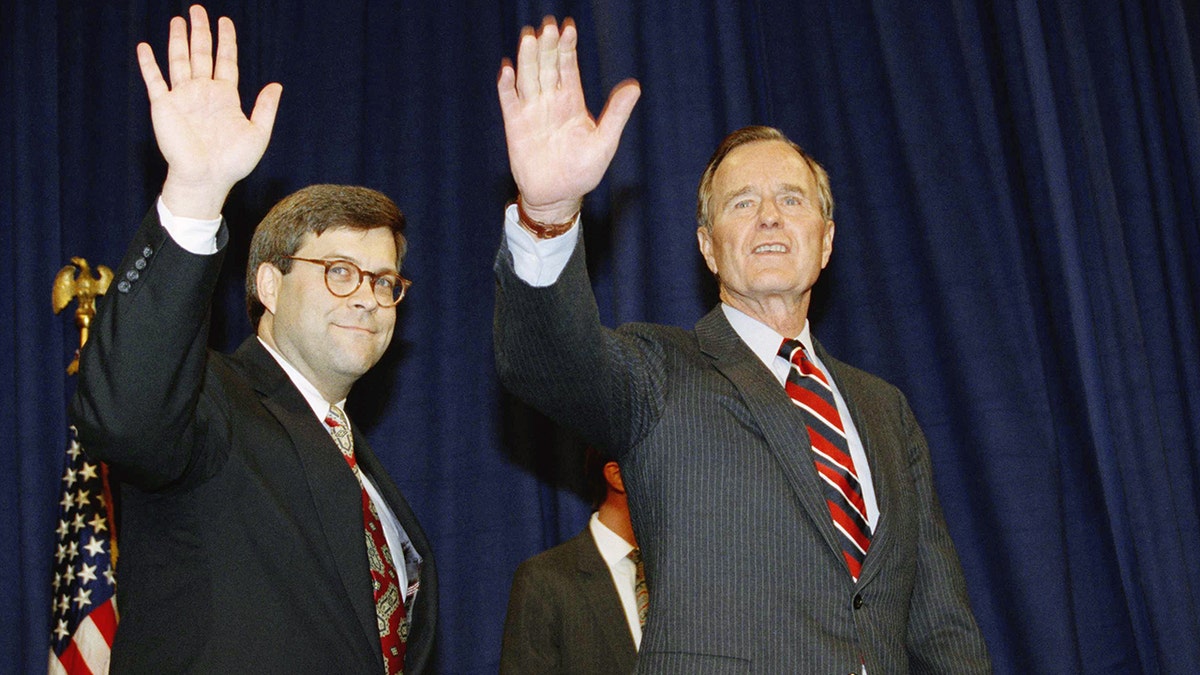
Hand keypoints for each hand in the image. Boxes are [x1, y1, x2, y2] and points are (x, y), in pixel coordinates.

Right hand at [138, 5, 281, 218]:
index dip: (226, 41)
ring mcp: (183, 97)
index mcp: (225, 97)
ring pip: (180, 61)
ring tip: (178, 19)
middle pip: (202, 54)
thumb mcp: (257, 133)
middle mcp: (203, 92)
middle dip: (200, 31)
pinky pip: (155, 80)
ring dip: (178, 40)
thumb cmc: (233, 162)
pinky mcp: (164, 106)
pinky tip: (144, 46)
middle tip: (198, 9)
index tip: (225, 21)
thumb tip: (276, 84)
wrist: (206, 178)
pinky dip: (149, 64)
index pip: (226, 61)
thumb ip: (265, 108)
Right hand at [497, 17, 639, 222]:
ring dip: (528, 58)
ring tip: (529, 37)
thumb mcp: (605, 142)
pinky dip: (507, 86)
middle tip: (548, 25)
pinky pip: (509, 101)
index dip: (567, 48)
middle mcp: (550, 101)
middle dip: (547, 46)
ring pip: (528, 78)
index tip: (568, 28)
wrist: (557, 196)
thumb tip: (634, 86)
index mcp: (572, 101)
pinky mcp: (515, 126)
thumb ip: (617, 114)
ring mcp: (531, 111)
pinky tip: (507, 69)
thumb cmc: (583, 171)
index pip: (568, 67)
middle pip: (547, 66)